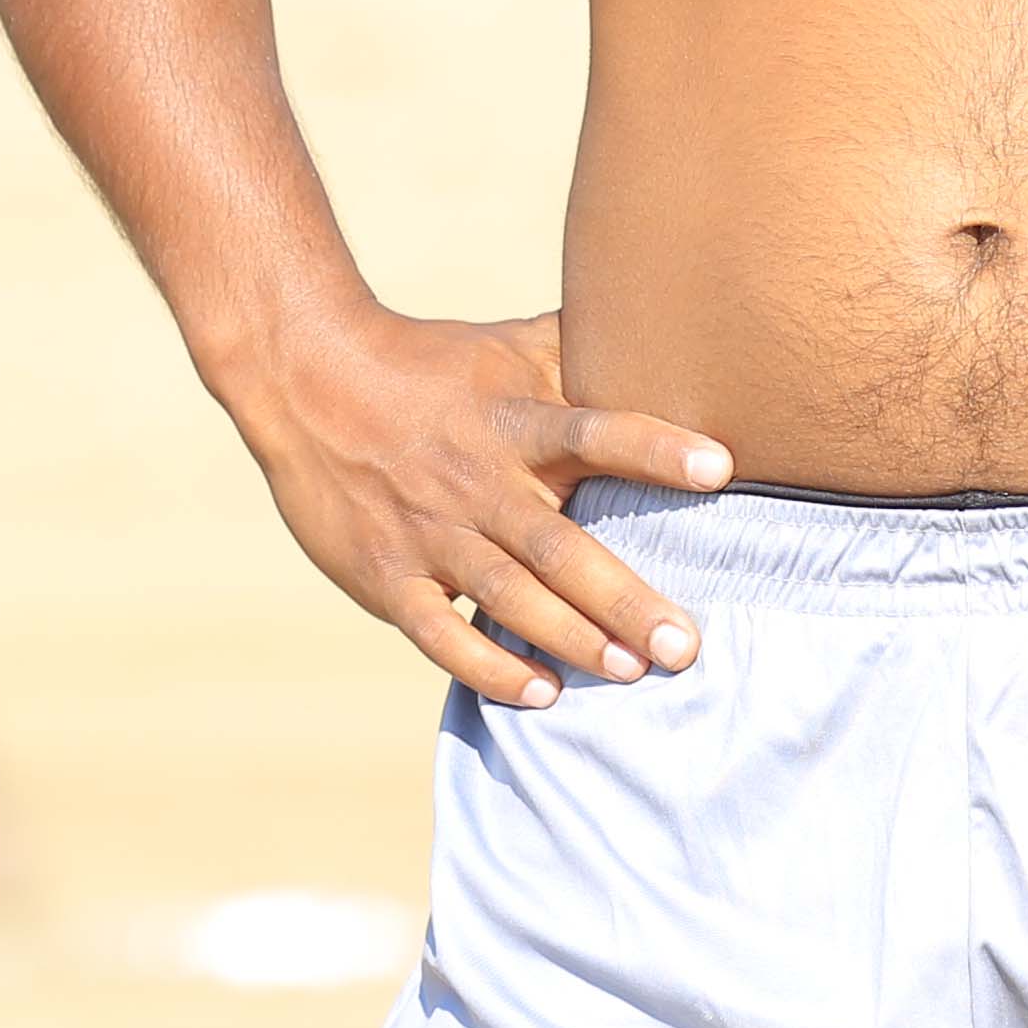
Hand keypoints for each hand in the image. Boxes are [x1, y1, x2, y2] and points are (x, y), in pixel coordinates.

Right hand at [236, 305, 735, 710]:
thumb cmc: (430, 364)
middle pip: (560, 546)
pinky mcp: (387, 575)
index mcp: (514, 423)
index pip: (594, 430)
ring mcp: (430, 533)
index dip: (655, 448)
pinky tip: (539, 693)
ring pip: (509, 597)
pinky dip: (489, 667)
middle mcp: (478, 481)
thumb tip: (661, 335)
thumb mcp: (507, 346)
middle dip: (626, 599)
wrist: (307, 379)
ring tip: (631, 672)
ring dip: (572, 640)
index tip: (721, 469)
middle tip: (685, 645)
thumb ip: (582, 354)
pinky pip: (441, 632)